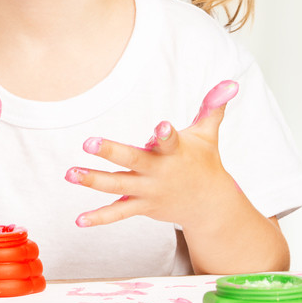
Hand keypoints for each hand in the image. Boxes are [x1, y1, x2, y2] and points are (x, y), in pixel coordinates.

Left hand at [65, 80, 239, 229]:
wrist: (210, 206)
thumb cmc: (204, 162)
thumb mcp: (209, 134)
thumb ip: (212, 107)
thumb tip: (231, 82)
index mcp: (174, 152)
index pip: (170, 140)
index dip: (164, 133)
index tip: (159, 126)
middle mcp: (159, 173)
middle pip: (133, 161)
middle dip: (111, 152)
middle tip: (88, 143)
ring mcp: (149, 191)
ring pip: (118, 186)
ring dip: (93, 181)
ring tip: (70, 174)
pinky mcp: (141, 206)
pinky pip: (118, 213)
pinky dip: (99, 218)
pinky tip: (78, 220)